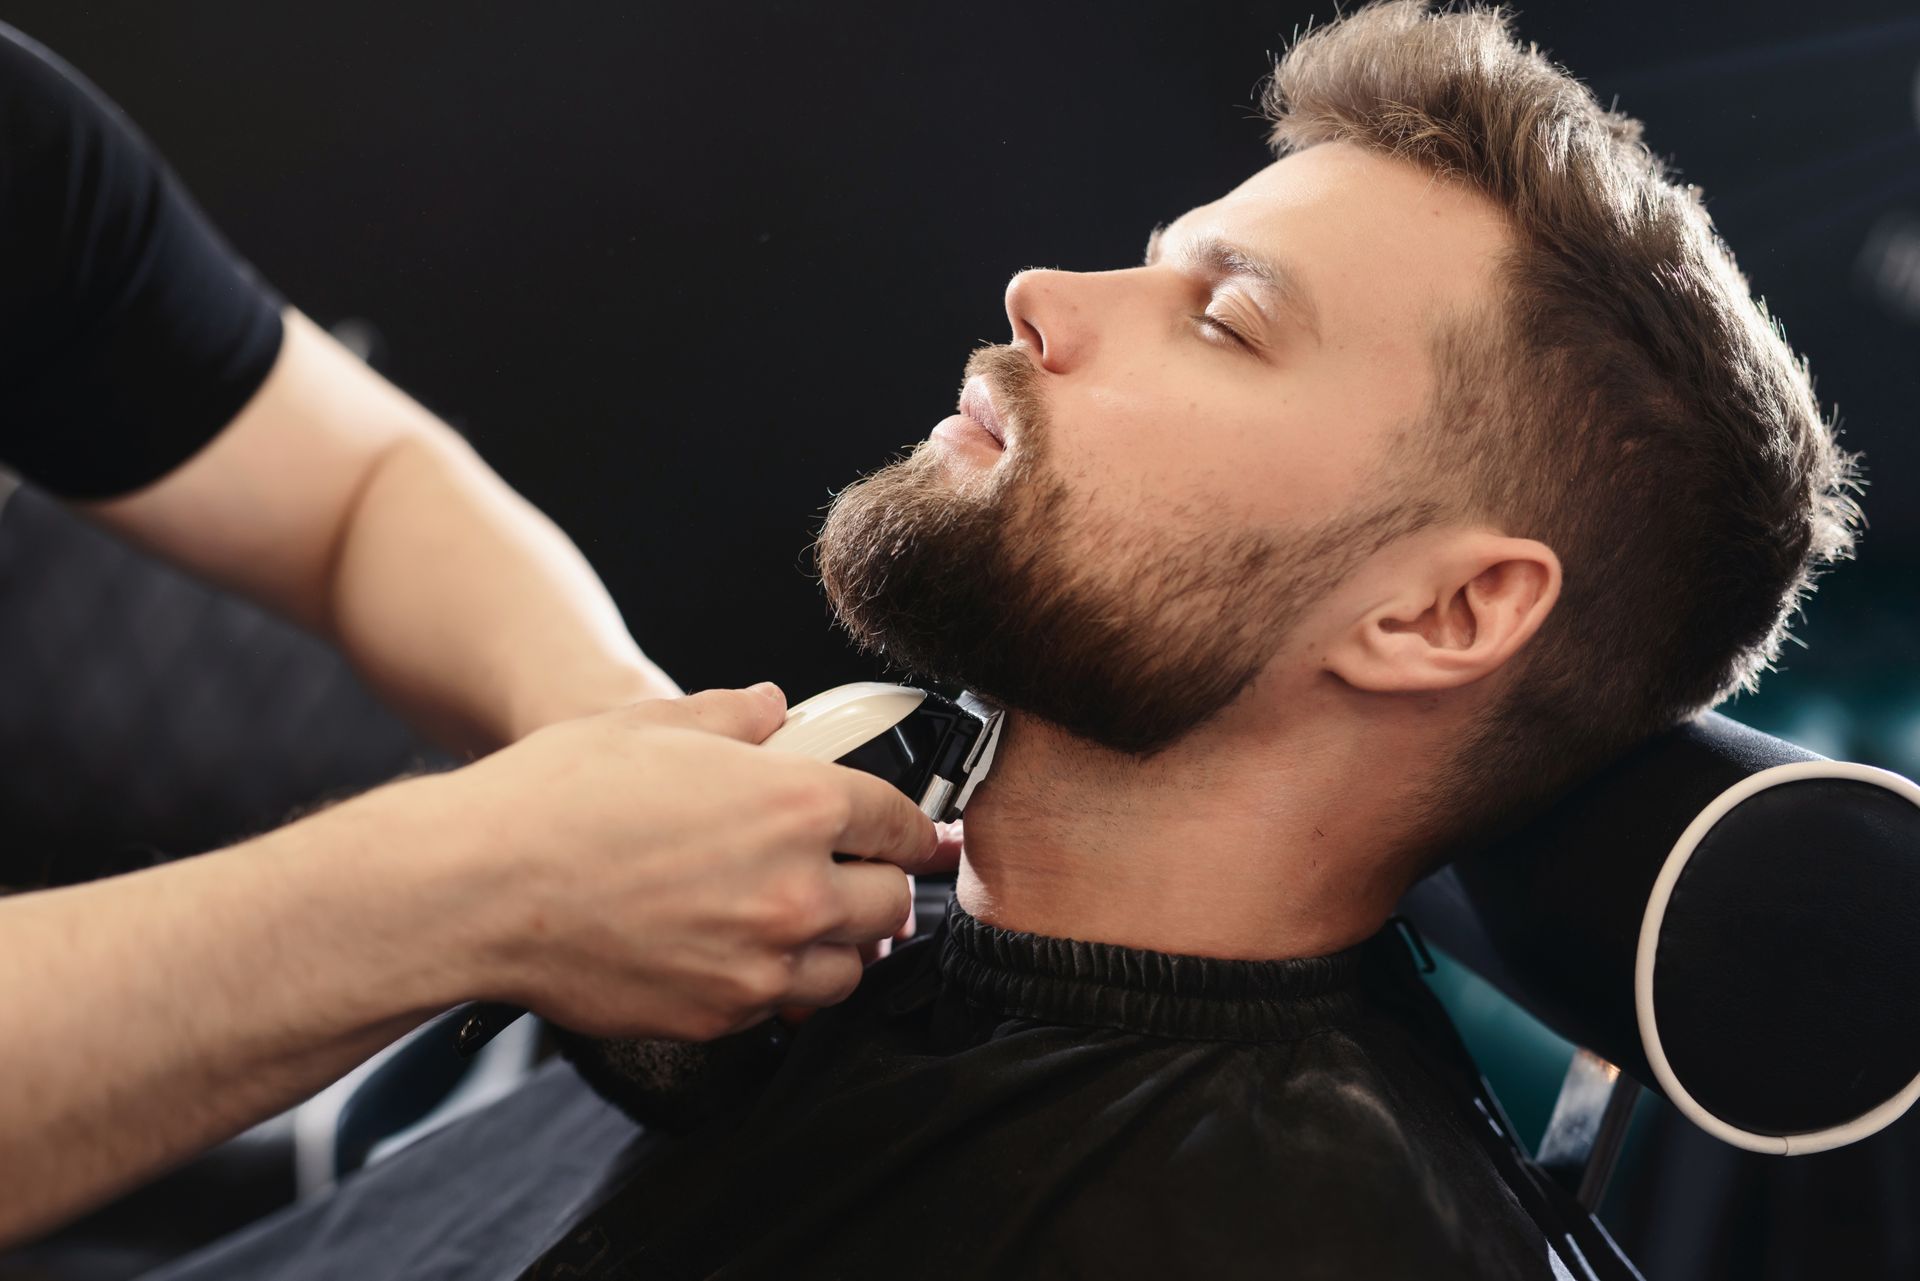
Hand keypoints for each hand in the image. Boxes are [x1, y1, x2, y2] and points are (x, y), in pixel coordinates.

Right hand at [421, 684, 941, 1040]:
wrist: (480, 887)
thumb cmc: (559, 796)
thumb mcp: (655, 723)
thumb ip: (734, 716)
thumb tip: (772, 709)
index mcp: (797, 803)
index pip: (901, 823)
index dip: (917, 829)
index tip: (926, 840)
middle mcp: (797, 888)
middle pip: (891, 903)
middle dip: (878, 887)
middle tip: (854, 877)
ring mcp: (762, 961)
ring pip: (850, 968)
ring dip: (839, 945)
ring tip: (802, 921)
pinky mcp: (721, 1014)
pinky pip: (783, 1008)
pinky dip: (780, 985)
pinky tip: (744, 954)